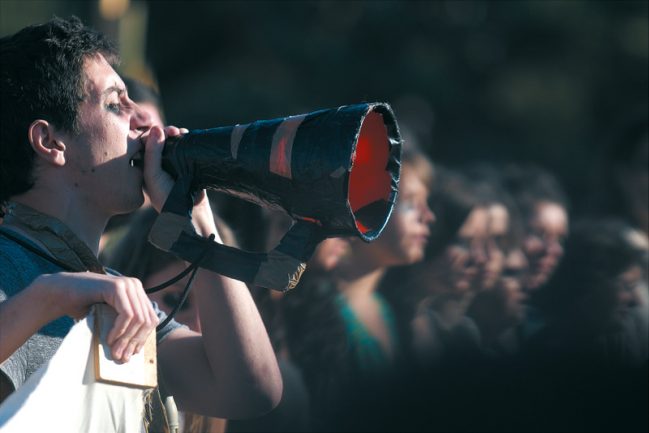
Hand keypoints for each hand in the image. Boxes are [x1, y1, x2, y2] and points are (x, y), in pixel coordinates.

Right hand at [35, 272, 158, 362]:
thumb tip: (135, 350)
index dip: (143, 338)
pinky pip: (126, 314)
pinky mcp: (117, 287)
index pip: (150, 318)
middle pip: (146, 319)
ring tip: (115, 352)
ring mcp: (127, 284)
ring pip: (138, 318)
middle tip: (123, 358)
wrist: (61, 292)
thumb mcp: (109, 316)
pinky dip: (119, 330)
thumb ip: (124, 326)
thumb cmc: (84, 307)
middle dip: (135, 341)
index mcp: (137, 292)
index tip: (133, 353)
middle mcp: (135, 285)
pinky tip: (109, 339)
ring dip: (126, 339)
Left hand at [141, 125, 218, 237]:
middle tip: (172, 130)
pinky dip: (185, 138)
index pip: (142, 144)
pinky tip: (187, 135)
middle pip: (157, 140)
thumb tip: (157, 128)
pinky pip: (183, 146)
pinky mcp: (186, 162)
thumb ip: (152, 153)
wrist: (190, 210)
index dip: (149, 134)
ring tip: (180, 132)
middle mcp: (156, 163)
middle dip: (163, 132)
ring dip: (175, 134)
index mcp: (143, 167)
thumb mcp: (153, 175)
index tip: (156, 130)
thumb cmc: (166, 197)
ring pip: (171, 141)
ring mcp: (172, 162)